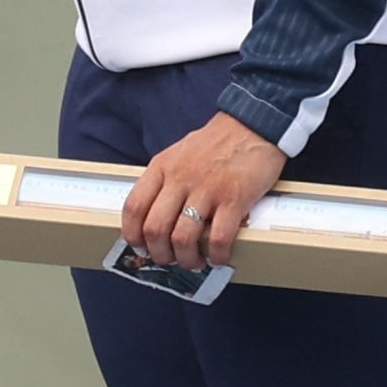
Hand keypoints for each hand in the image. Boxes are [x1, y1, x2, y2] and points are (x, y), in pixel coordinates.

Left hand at [123, 112, 287, 270]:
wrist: (254, 124)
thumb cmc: (216, 143)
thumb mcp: (179, 154)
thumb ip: (165, 180)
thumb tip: (154, 216)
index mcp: (162, 167)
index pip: (134, 207)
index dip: (133, 235)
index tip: (141, 247)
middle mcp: (180, 178)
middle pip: (155, 229)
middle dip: (160, 254)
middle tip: (170, 259)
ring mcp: (207, 189)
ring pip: (183, 238)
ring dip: (187, 259)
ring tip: (195, 261)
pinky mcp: (234, 198)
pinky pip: (218, 238)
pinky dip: (216, 255)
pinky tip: (219, 256)